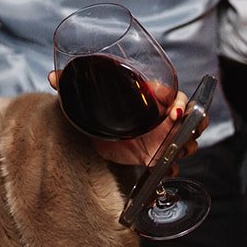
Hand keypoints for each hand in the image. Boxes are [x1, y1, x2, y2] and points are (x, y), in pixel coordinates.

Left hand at [48, 70, 201, 166]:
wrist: (98, 136)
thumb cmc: (100, 111)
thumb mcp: (89, 100)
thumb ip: (72, 86)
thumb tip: (52, 77)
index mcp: (149, 98)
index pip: (174, 94)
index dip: (179, 100)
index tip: (174, 107)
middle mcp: (160, 116)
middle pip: (192, 117)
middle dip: (195, 122)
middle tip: (181, 125)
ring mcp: (161, 137)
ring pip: (188, 140)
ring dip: (186, 145)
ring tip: (175, 150)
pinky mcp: (156, 156)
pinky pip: (172, 163)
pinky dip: (171, 167)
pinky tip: (164, 169)